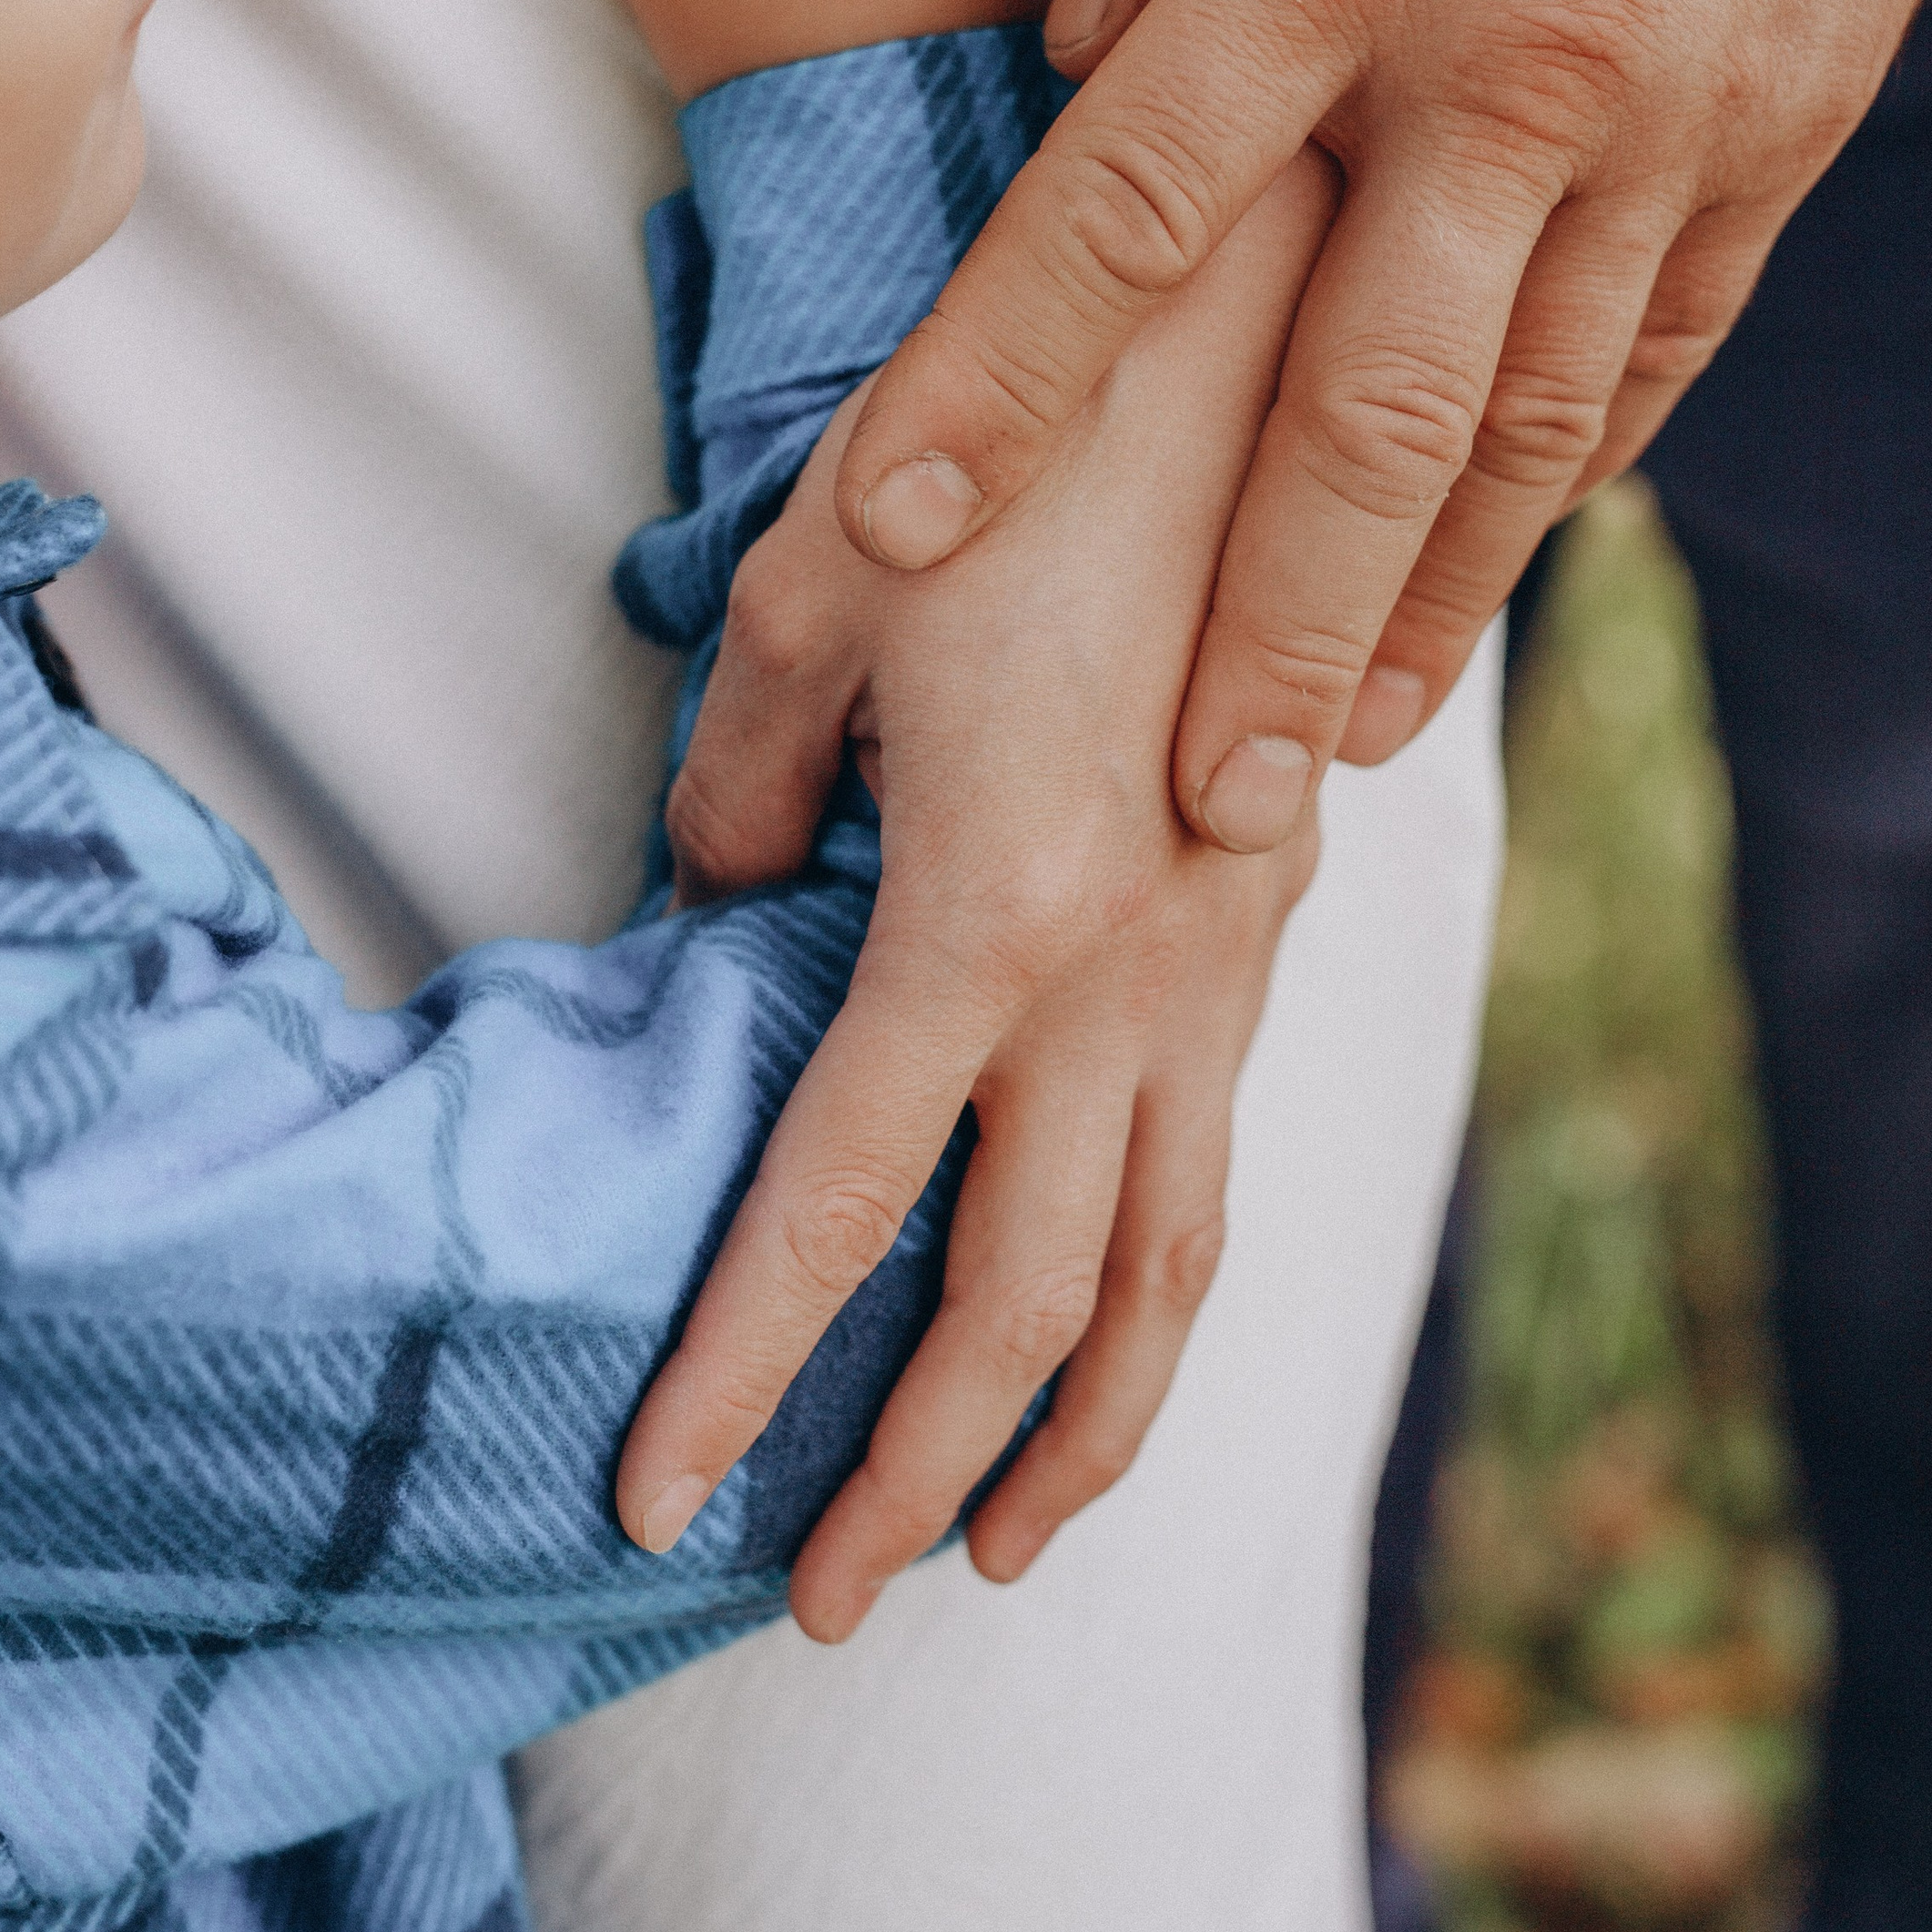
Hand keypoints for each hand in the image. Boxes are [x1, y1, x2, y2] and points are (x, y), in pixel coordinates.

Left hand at [615, 158, 1334, 1638]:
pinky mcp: (1279, 916)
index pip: (834, 1211)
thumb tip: (721, 914)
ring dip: (1087, 1431)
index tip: (652, 1501)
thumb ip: (738, 791)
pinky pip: (1223, 1154)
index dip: (738, 1374)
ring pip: (1173, 1264)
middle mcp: (1134, 977)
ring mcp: (1230, 957)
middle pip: (1030, 1304)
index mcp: (993, 916)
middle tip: (822, 1595)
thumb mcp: (807, 598)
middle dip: (917, 1472)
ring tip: (1005, 1543)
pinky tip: (1115, 1322)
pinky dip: (1164, 1282)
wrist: (1263, 335)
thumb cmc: (1009, 447)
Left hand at [829, 0, 1931, 842]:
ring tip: (1334, 748)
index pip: (1124, 212)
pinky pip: (1660, 348)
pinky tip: (1489, 567)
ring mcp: (1666, 120)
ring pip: (1524, 427)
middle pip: (1356, 411)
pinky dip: (1565, 477)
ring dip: (1424, 608)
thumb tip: (1077, 44)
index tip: (890, 533)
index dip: (998, 387)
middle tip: (1193, 804)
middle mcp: (1507, 65)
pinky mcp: (1777, 131)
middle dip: (1263, 628)